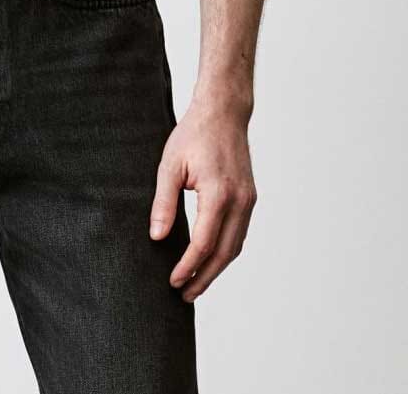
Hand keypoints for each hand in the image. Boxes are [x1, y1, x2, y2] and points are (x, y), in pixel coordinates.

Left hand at [148, 95, 257, 301]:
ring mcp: (249, 200)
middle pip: (225, 254)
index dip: (188, 266)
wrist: (223, 112)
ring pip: (236, 247)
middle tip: (184, 295)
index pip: (204, 243)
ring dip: (217, 269)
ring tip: (195, 284)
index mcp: (218, 193)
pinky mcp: (250, 197)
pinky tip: (210, 259)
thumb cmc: (194, 134)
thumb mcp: (170, 165)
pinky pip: (240, 233)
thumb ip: (164, 202)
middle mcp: (240, 201)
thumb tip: (157, 237)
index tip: (173, 281)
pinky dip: (226, 252)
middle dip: (204, 278)